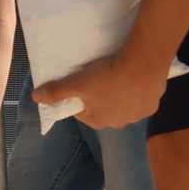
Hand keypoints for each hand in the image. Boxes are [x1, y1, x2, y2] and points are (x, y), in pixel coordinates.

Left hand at [34, 44, 169, 129]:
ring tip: (120, 77)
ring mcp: (137, 116)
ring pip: (124, 106)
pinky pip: (141, 100)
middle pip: (105, 110)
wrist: (142, 65)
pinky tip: (135, 79)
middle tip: (102, 78)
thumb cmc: (106, 76)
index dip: (81, 98)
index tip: (82, 84)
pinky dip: (137, 92)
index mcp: (98, 121)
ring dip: (121, 96)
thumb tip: (36, 98)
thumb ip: (56, 91)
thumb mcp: (76, 83)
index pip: (83, 112)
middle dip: (102, 98)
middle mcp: (118, 123)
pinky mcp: (152, 106)